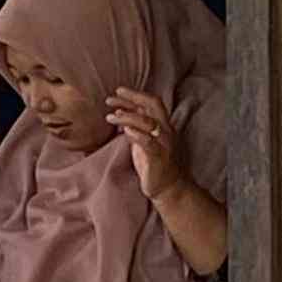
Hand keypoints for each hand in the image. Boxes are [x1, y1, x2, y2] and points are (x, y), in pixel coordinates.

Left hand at [105, 89, 189, 205]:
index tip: (118, 91)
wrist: (171, 189)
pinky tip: (124, 130)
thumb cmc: (156, 166)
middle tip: (112, 97)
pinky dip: (136, 134)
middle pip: (152, 105)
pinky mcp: (158, 157)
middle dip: (132, 98)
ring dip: (127, 116)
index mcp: (163, 126)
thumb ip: (136, 127)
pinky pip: (148, 142)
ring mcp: (163, 143)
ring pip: (147, 122)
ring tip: (110, 117)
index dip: (135, 95)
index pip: (151, 103)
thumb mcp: (144, 142)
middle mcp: (166, 131)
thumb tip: (120, 114)